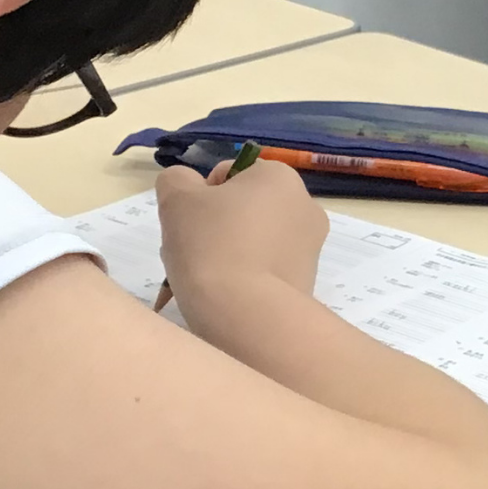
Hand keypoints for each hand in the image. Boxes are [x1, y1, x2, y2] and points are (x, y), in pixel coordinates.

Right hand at [157, 157, 330, 310]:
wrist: (245, 313)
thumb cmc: (211, 244)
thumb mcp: (177, 198)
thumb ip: (177, 180)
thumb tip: (187, 185)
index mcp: (280, 177)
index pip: (229, 175)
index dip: (201, 197)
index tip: (190, 222)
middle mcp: (305, 206)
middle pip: (243, 209)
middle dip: (214, 227)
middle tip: (192, 251)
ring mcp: (310, 247)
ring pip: (252, 241)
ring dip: (226, 253)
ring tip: (203, 278)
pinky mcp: (306, 281)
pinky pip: (264, 270)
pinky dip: (243, 278)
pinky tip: (223, 295)